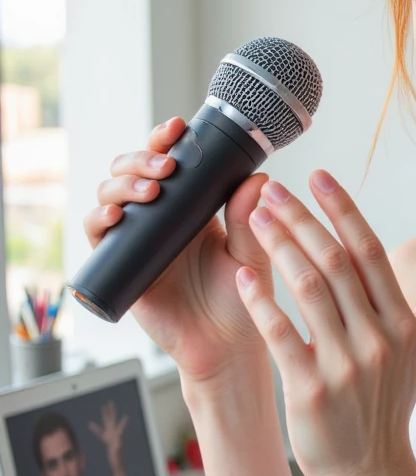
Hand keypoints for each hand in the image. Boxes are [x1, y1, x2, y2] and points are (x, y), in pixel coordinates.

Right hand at [83, 118, 274, 385]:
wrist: (225, 347)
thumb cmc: (242, 301)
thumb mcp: (251, 255)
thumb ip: (251, 220)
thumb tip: (259, 178)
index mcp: (191, 206)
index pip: (169, 160)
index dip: (165, 139)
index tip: (177, 128)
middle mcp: (159, 218)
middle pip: (131, 169)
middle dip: (142, 158)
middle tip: (166, 167)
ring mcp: (136, 239)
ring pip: (110, 195)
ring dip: (122, 184)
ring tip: (149, 192)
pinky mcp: (119, 265)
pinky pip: (97, 236)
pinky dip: (98, 220)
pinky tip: (115, 217)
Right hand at [88, 399, 128, 469]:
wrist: (117, 464)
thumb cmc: (117, 460)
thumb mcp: (117, 455)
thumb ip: (117, 449)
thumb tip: (118, 445)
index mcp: (117, 437)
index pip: (120, 427)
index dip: (123, 423)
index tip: (126, 416)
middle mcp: (114, 434)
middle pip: (112, 420)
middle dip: (111, 411)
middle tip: (110, 402)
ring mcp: (111, 436)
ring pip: (106, 423)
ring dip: (104, 415)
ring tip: (103, 407)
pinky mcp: (107, 440)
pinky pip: (100, 433)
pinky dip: (95, 429)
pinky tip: (89, 424)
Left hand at [234, 170, 415, 475]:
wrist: (372, 473)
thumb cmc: (390, 408)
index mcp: (401, 324)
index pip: (370, 253)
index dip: (344, 211)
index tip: (319, 177)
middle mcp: (377, 339)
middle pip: (336, 262)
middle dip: (301, 220)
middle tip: (271, 190)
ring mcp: (345, 365)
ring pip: (308, 289)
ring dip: (280, 247)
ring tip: (255, 218)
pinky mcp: (311, 389)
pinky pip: (281, 333)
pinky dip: (261, 300)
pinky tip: (244, 274)